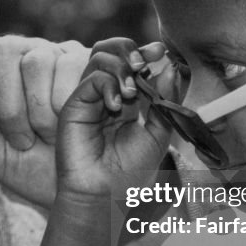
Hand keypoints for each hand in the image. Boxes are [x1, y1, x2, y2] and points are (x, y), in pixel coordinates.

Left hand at [0, 35, 87, 208]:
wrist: (82, 188)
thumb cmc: (32, 169)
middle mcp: (26, 57)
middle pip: (4, 47)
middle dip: (7, 98)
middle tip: (20, 138)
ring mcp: (60, 56)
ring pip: (39, 58)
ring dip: (39, 106)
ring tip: (49, 137)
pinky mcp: (92, 61)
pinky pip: (74, 63)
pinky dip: (68, 98)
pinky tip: (73, 122)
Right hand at [56, 38, 171, 207]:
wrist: (106, 195)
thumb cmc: (130, 172)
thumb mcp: (158, 133)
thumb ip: (165, 100)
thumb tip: (172, 67)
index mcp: (127, 99)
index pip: (132, 63)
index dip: (146, 52)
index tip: (162, 52)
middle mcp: (106, 94)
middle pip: (112, 50)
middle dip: (130, 50)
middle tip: (143, 65)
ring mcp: (89, 98)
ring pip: (99, 58)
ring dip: (121, 67)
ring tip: (132, 92)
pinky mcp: (74, 105)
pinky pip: (91, 79)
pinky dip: (108, 84)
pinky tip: (117, 106)